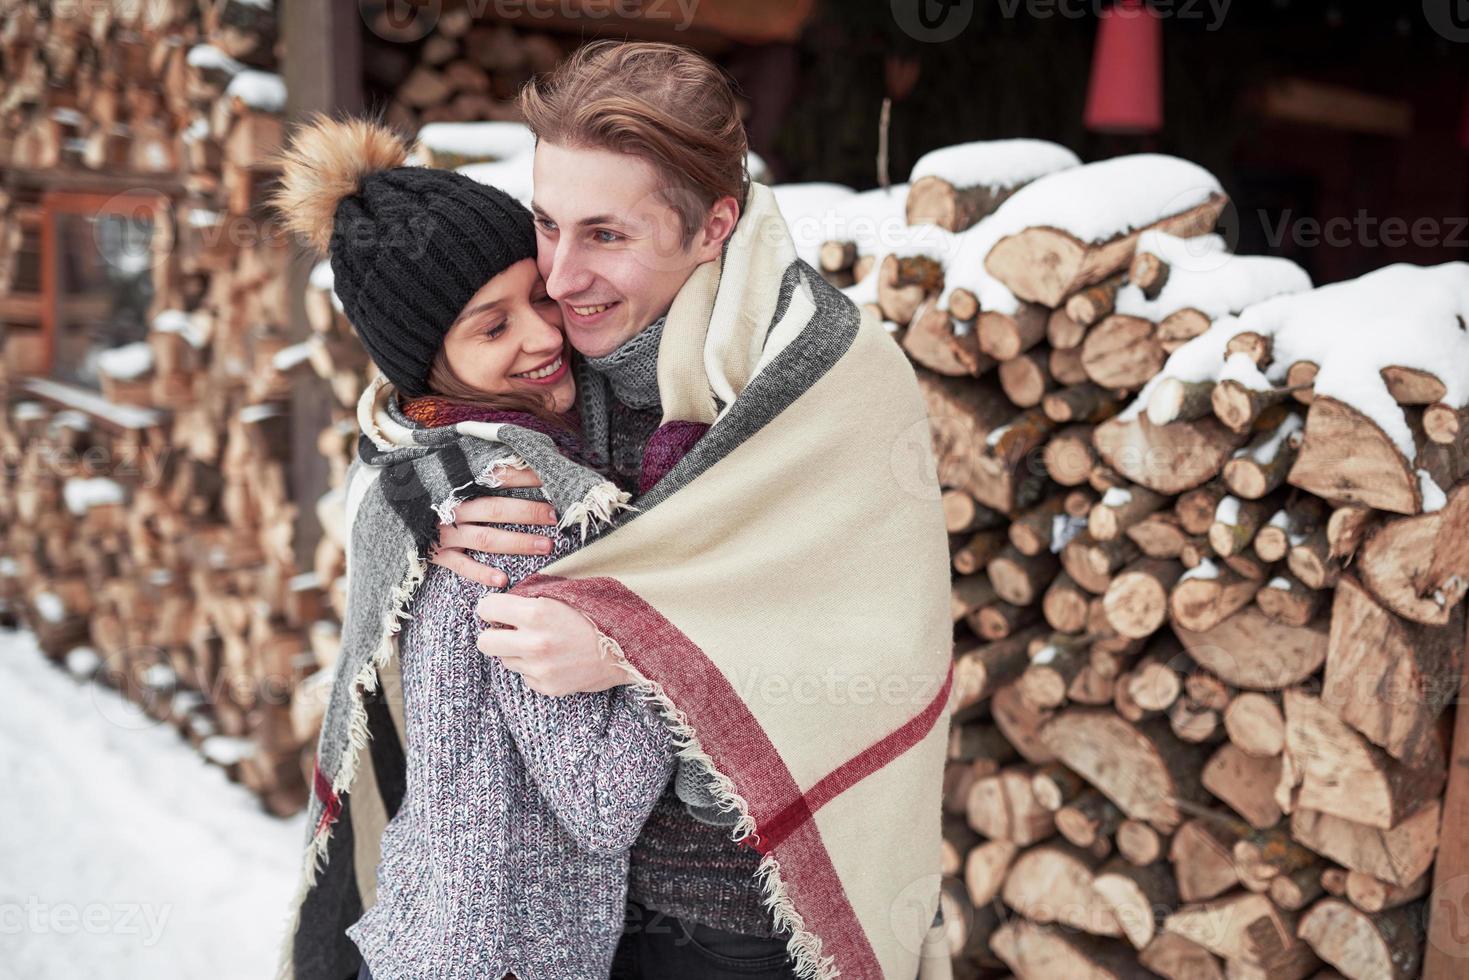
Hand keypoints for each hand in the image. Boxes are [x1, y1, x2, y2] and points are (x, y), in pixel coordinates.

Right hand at [429, 469, 557, 587]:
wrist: (385, 513)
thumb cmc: (424, 491)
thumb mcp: (442, 474)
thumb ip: (472, 469)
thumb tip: (515, 459)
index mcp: (455, 484)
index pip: (496, 477)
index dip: (523, 478)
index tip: (549, 480)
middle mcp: (451, 508)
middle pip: (496, 510)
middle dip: (528, 512)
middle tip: (555, 516)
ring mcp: (443, 533)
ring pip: (486, 539)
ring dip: (517, 542)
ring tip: (546, 546)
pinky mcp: (436, 554)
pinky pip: (461, 566)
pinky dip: (481, 573)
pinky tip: (503, 579)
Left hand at [475, 594, 628, 695]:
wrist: (626, 649)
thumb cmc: (596, 615)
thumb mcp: (564, 595)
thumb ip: (531, 597)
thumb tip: (502, 600)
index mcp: (536, 613)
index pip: (486, 609)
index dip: (491, 608)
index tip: (498, 610)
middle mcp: (533, 643)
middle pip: (484, 642)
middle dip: (493, 634)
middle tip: (508, 631)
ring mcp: (539, 668)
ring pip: (505, 660)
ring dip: (516, 652)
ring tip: (542, 645)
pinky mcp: (547, 686)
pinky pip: (525, 676)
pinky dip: (534, 669)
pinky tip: (555, 660)